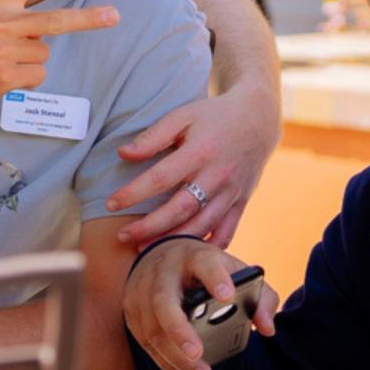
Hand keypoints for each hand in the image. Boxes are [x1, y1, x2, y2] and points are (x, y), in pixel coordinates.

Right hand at [0, 0, 116, 116]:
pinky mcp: (4, 78)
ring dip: (28, 61)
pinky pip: (36, 76)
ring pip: (42, 54)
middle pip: (56, 21)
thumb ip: (3, 15)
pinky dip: (23, 79)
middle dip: (89, 19)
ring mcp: (3, 52)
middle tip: (114, 16)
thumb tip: (42, 33)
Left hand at [110, 84, 281, 246]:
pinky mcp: (240, 203)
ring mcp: (231, 193)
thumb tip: (123, 154)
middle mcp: (217, 176)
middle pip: (180, 209)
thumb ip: (154, 136)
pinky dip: (207, 248)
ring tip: (145, 250)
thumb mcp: (184, 115)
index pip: (161, 178)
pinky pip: (225, 232)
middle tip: (122, 236)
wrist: (259, 119)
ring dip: (172, 241)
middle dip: (149, 227)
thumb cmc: (214, 116)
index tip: (110, 204)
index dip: (133, 193)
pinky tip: (186, 254)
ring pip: (201, 225)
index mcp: (200, 151)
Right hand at [123, 237, 270, 369]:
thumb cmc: (209, 270)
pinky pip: (143, 340)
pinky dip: (163, 361)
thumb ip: (262, 297)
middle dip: (179, 330)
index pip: (206, 263)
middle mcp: (165, 270)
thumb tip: (268, 328)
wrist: (165, 255)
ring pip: (152, 327)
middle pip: (164, 301)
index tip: (227, 295)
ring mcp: (143, 289)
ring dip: (174, 356)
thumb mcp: (238, 273)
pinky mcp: (131, 308)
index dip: (215, 278)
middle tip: (199, 355)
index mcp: (197, 256)